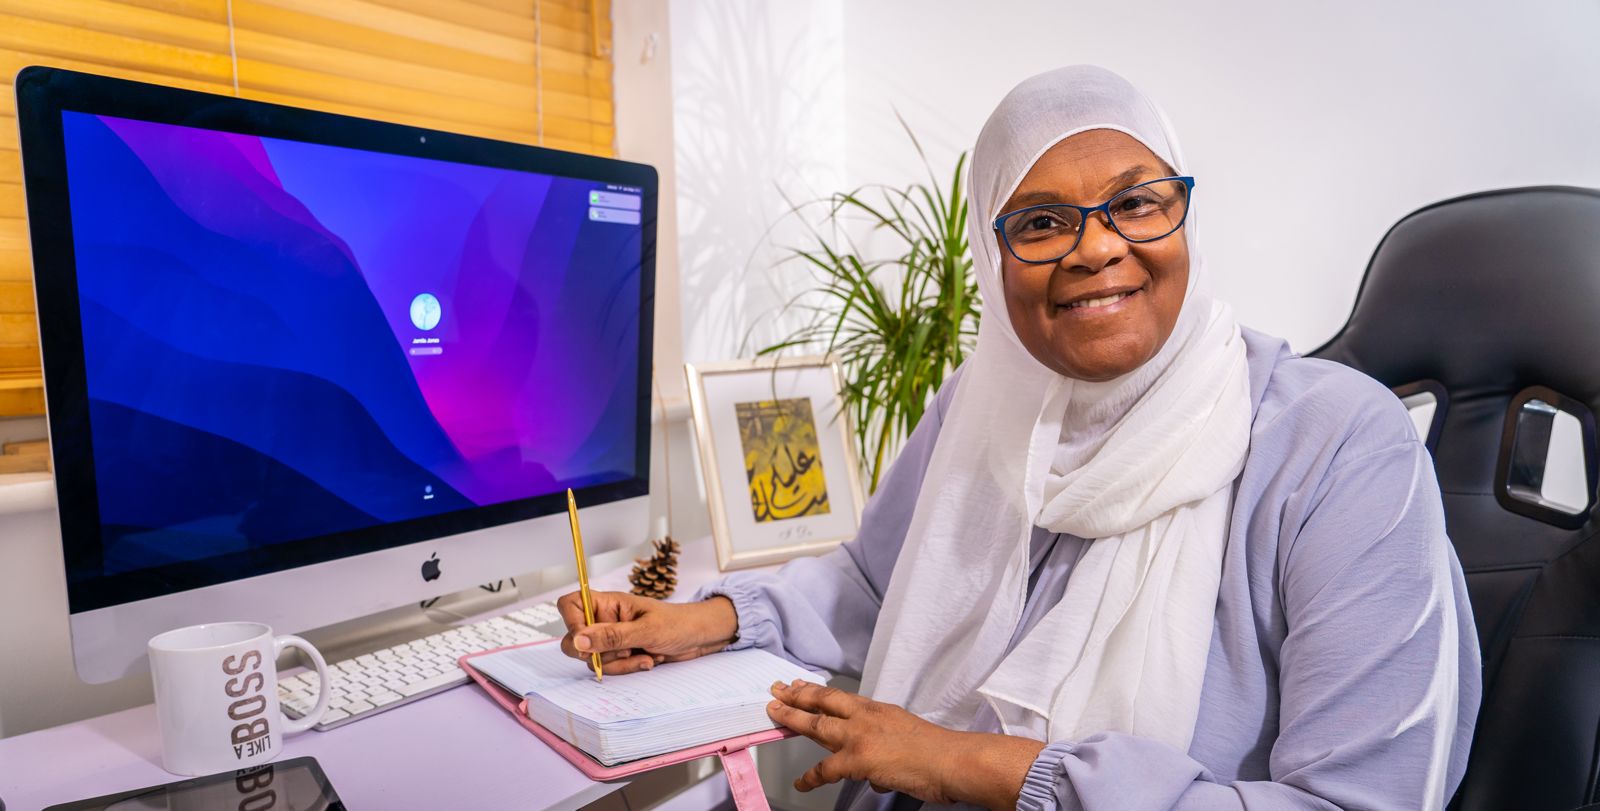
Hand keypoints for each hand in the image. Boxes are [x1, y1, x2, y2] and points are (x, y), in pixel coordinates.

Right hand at [556, 590, 737, 674]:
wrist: (698, 638)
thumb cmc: (677, 623)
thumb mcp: (646, 630)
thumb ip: (612, 636)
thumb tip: (579, 640)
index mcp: (608, 603)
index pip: (571, 605)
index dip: (571, 622)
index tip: (585, 641)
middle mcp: (605, 620)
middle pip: (575, 638)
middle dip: (596, 652)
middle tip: (621, 650)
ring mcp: (612, 639)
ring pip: (593, 658)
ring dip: (618, 663)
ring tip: (644, 654)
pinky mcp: (620, 655)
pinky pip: (609, 668)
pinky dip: (627, 668)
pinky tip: (647, 660)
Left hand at [766, 680, 1044, 809]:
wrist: (951, 759)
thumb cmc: (936, 751)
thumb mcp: (905, 733)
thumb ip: (881, 743)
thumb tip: (870, 768)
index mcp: (878, 709)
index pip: (839, 696)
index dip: (815, 691)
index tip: (798, 685)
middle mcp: (866, 717)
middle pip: (823, 702)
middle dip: (796, 696)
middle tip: (776, 690)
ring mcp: (860, 736)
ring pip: (817, 726)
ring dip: (793, 719)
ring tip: (774, 714)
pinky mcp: (859, 758)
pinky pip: (826, 768)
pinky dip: (810, 777)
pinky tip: (800, 782)